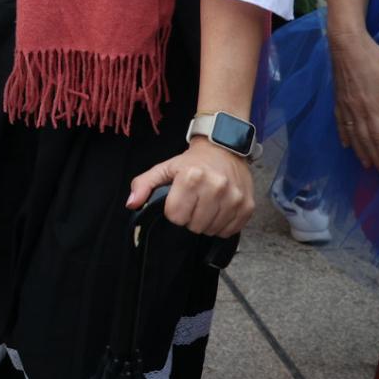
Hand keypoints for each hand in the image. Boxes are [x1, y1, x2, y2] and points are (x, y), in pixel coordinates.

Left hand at [127, 138, 254, 237]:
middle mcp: (215, 187)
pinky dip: (222, 226)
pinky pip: (230, 231)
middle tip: (194, 204)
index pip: (175, 216)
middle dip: (190, 219)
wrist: (224, 147)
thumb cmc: (192, 161)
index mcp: (191, 177)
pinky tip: (219, 211)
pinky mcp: (247, 206)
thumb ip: (143, 185)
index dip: (174, 212)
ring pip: (212, 230)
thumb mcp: (164, 168)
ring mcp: (234, 197)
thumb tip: (131, 204)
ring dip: (206, 223)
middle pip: (194, 226)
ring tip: (206, 206)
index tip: (179, 202)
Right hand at [328, 28, 378, 174]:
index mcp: (371, 106)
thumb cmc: (372, 58)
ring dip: (359, 151)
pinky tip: (345, 144)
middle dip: (374, 157)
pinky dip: (343, 136)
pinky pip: (340, 123)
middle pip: (365, 139)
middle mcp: (355, 110)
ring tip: (365, 164)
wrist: (345, 44)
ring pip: (351, 134)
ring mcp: (344, 106)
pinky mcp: (338, 100)